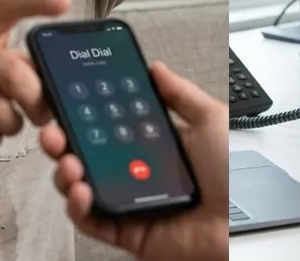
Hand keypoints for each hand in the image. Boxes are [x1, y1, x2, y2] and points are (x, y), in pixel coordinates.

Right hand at [38, 61, 228, 260]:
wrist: (245, 224)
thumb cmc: (237, 174)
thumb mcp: (212, 120)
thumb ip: (180, 94)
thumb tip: (155, 68)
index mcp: (156, 145)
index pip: (111, 125)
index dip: (87, 113)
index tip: (69, 99)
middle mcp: (139, 172)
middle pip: (89, 154)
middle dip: (65, 140)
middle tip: (54, 130)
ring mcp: (131, 201)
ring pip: (84, 185)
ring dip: (67, 172)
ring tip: (69, 161)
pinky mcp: (128, 231)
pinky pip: (93, 220)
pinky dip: (79, 206)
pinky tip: (80, 190)